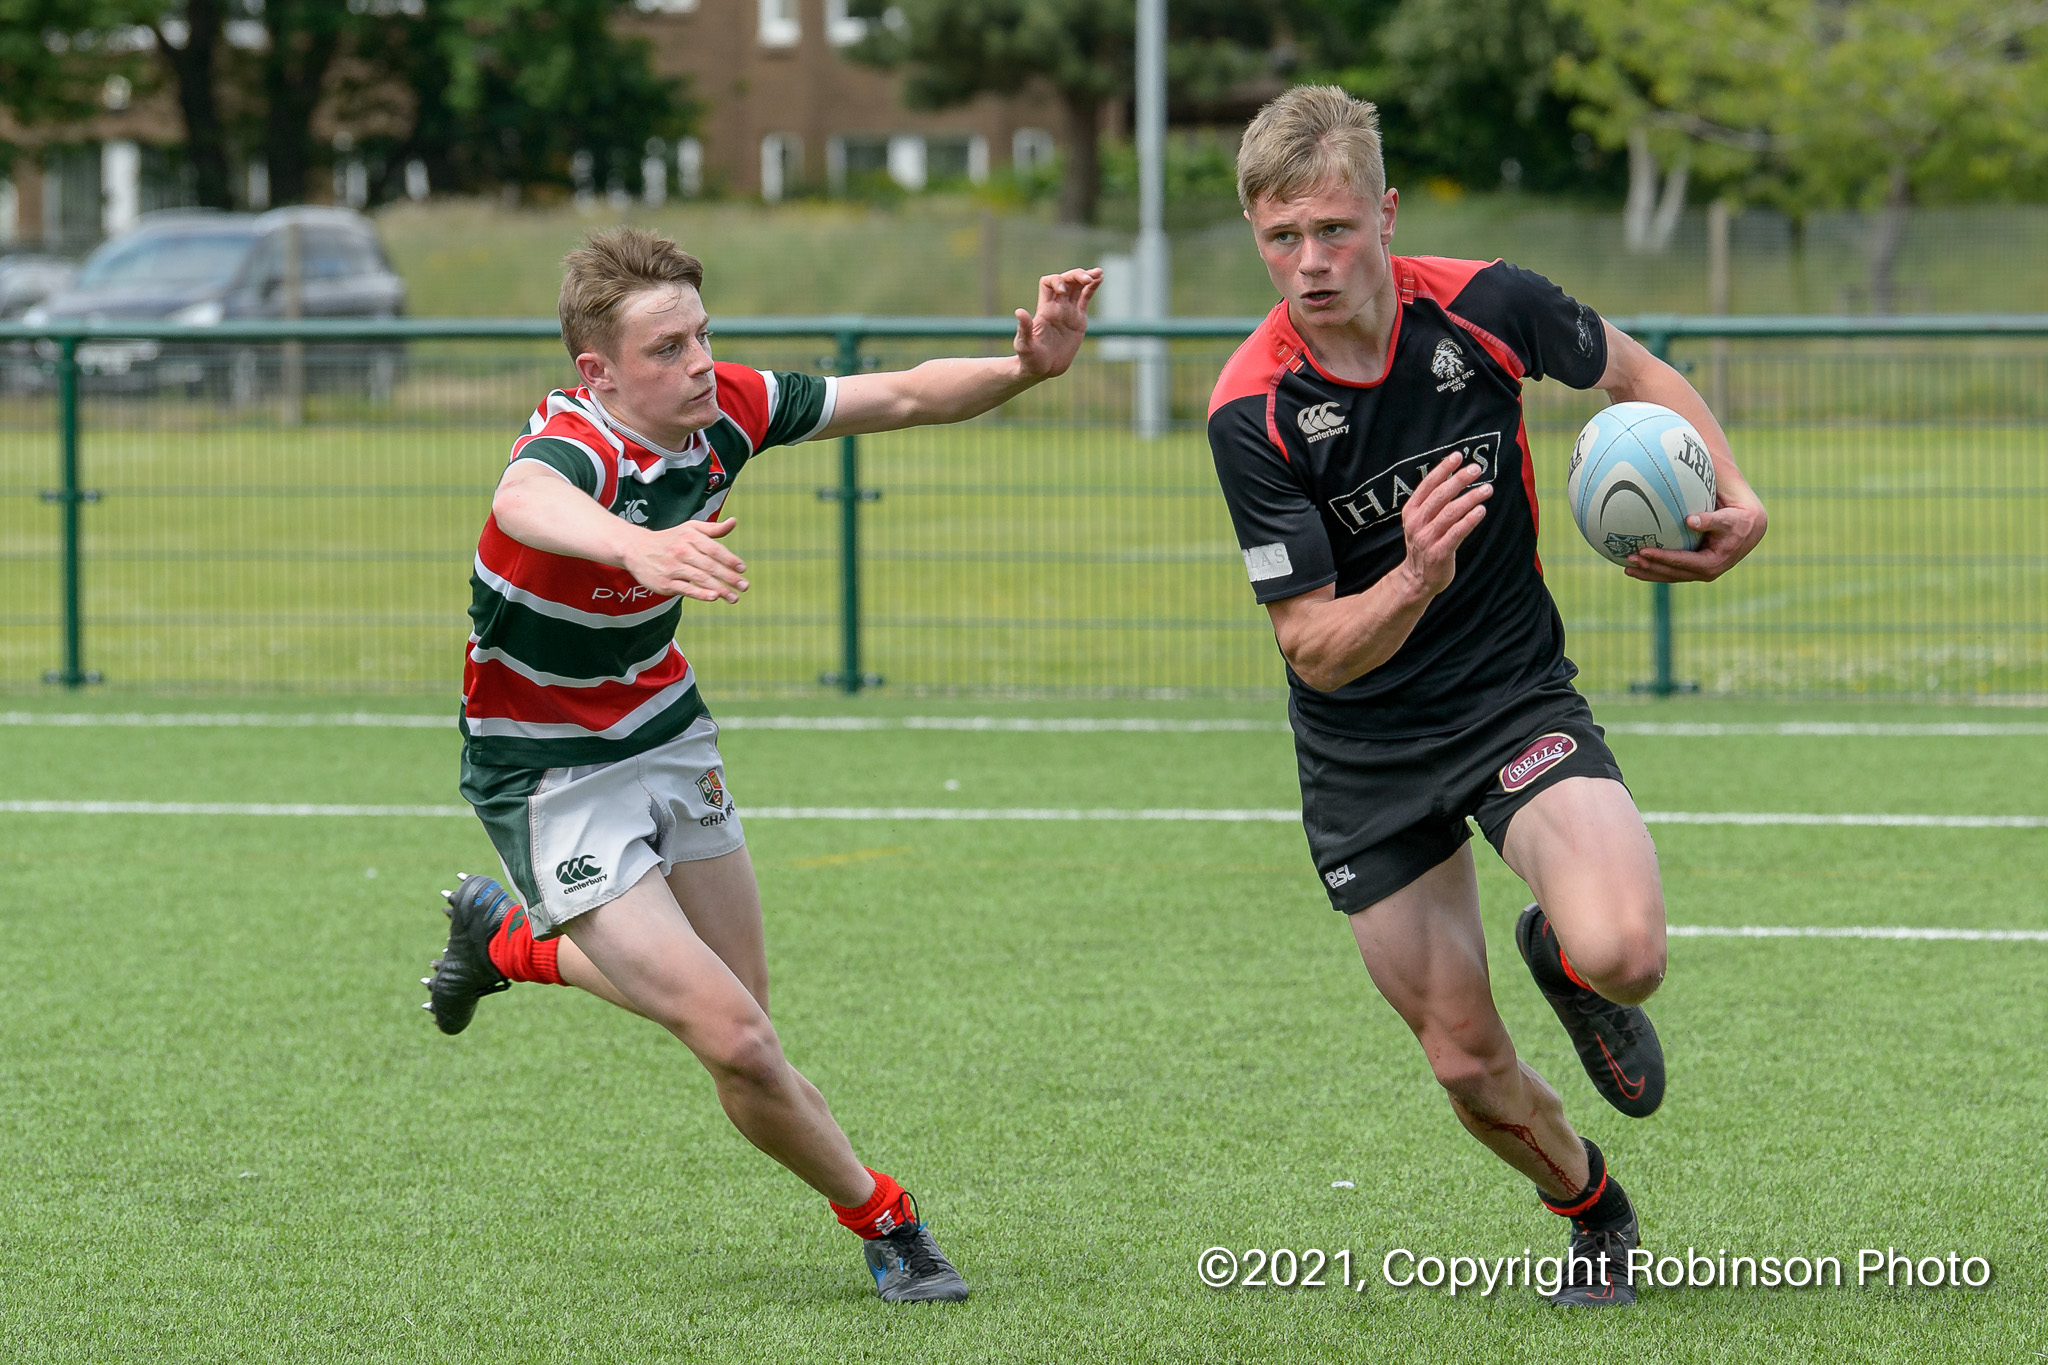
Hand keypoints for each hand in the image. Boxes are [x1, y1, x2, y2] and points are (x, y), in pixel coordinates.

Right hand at [619, 517, 749, 602]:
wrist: (636, 549)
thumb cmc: (670, 539)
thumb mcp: (689, 529)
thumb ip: (713, 529)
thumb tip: (734, 522)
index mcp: (690, 537)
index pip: (714, 549)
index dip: (730, 559)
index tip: (743, 569)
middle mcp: (682, 551)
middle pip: (710, 566)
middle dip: (729, 577)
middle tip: (745, 586)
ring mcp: (673, 567)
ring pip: (700, 579)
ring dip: (720, 589)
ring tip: (734, 598)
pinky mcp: (665, 582)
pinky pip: (686, 589)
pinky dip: (700, 593)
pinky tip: (714, 597)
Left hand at [1014, 268, 1101, 378]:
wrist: (1042, 369)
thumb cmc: (1029, 359)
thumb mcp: (1024, 345)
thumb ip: (1024, 329)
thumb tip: (1019, 312)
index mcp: (1044, 309)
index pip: (1048, 283)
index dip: (1056, 281)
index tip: (1063, 291)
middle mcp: (1056, 307)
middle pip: (1066, 281)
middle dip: (1075, 276)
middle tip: (1087, 279)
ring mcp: (1068, 312)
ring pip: (1077, 287)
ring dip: (1086, 278)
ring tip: (1098, 273)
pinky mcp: (1078, 320)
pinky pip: (1085, 299)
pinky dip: (1092, 289)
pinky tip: (1099, 279)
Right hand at [1396, 455, 1491, 599]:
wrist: (1417, 578)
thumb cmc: (1425, 543)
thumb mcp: (1420, 520)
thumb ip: (1432, 501)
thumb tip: (1454, 475)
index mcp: (1411, 511)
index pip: (1427, 485)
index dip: (1442, 469)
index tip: (1458, 456)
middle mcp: (1416, 523)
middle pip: (1440, 496)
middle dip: (1459, 480)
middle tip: (1477, 469)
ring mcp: (1427, 538)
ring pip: (1450, 513)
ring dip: (1470, 498)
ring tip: (1487, 489)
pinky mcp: (1439, 553)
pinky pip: (1457, 533)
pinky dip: (1470, 520)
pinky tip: (1481, 510)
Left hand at [1626, 491, 1766, 582]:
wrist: (1750, 528)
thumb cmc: (1738, 520)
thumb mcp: (1727, 519)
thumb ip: (1710, 520)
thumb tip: (1690, 520)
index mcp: (1713, 563)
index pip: (1683, 563)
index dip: (1663, 558)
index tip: (1644, 551)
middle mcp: (1706, 572)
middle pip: (1673, 573)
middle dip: (1651, 569)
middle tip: (1630, 560)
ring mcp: (1700, 572)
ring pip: (1670, 576)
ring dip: (1649, 573)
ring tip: (1627, 568)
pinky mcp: (1695, 568)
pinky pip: (1673, 571)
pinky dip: (1656, 569)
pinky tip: (1639, 565)